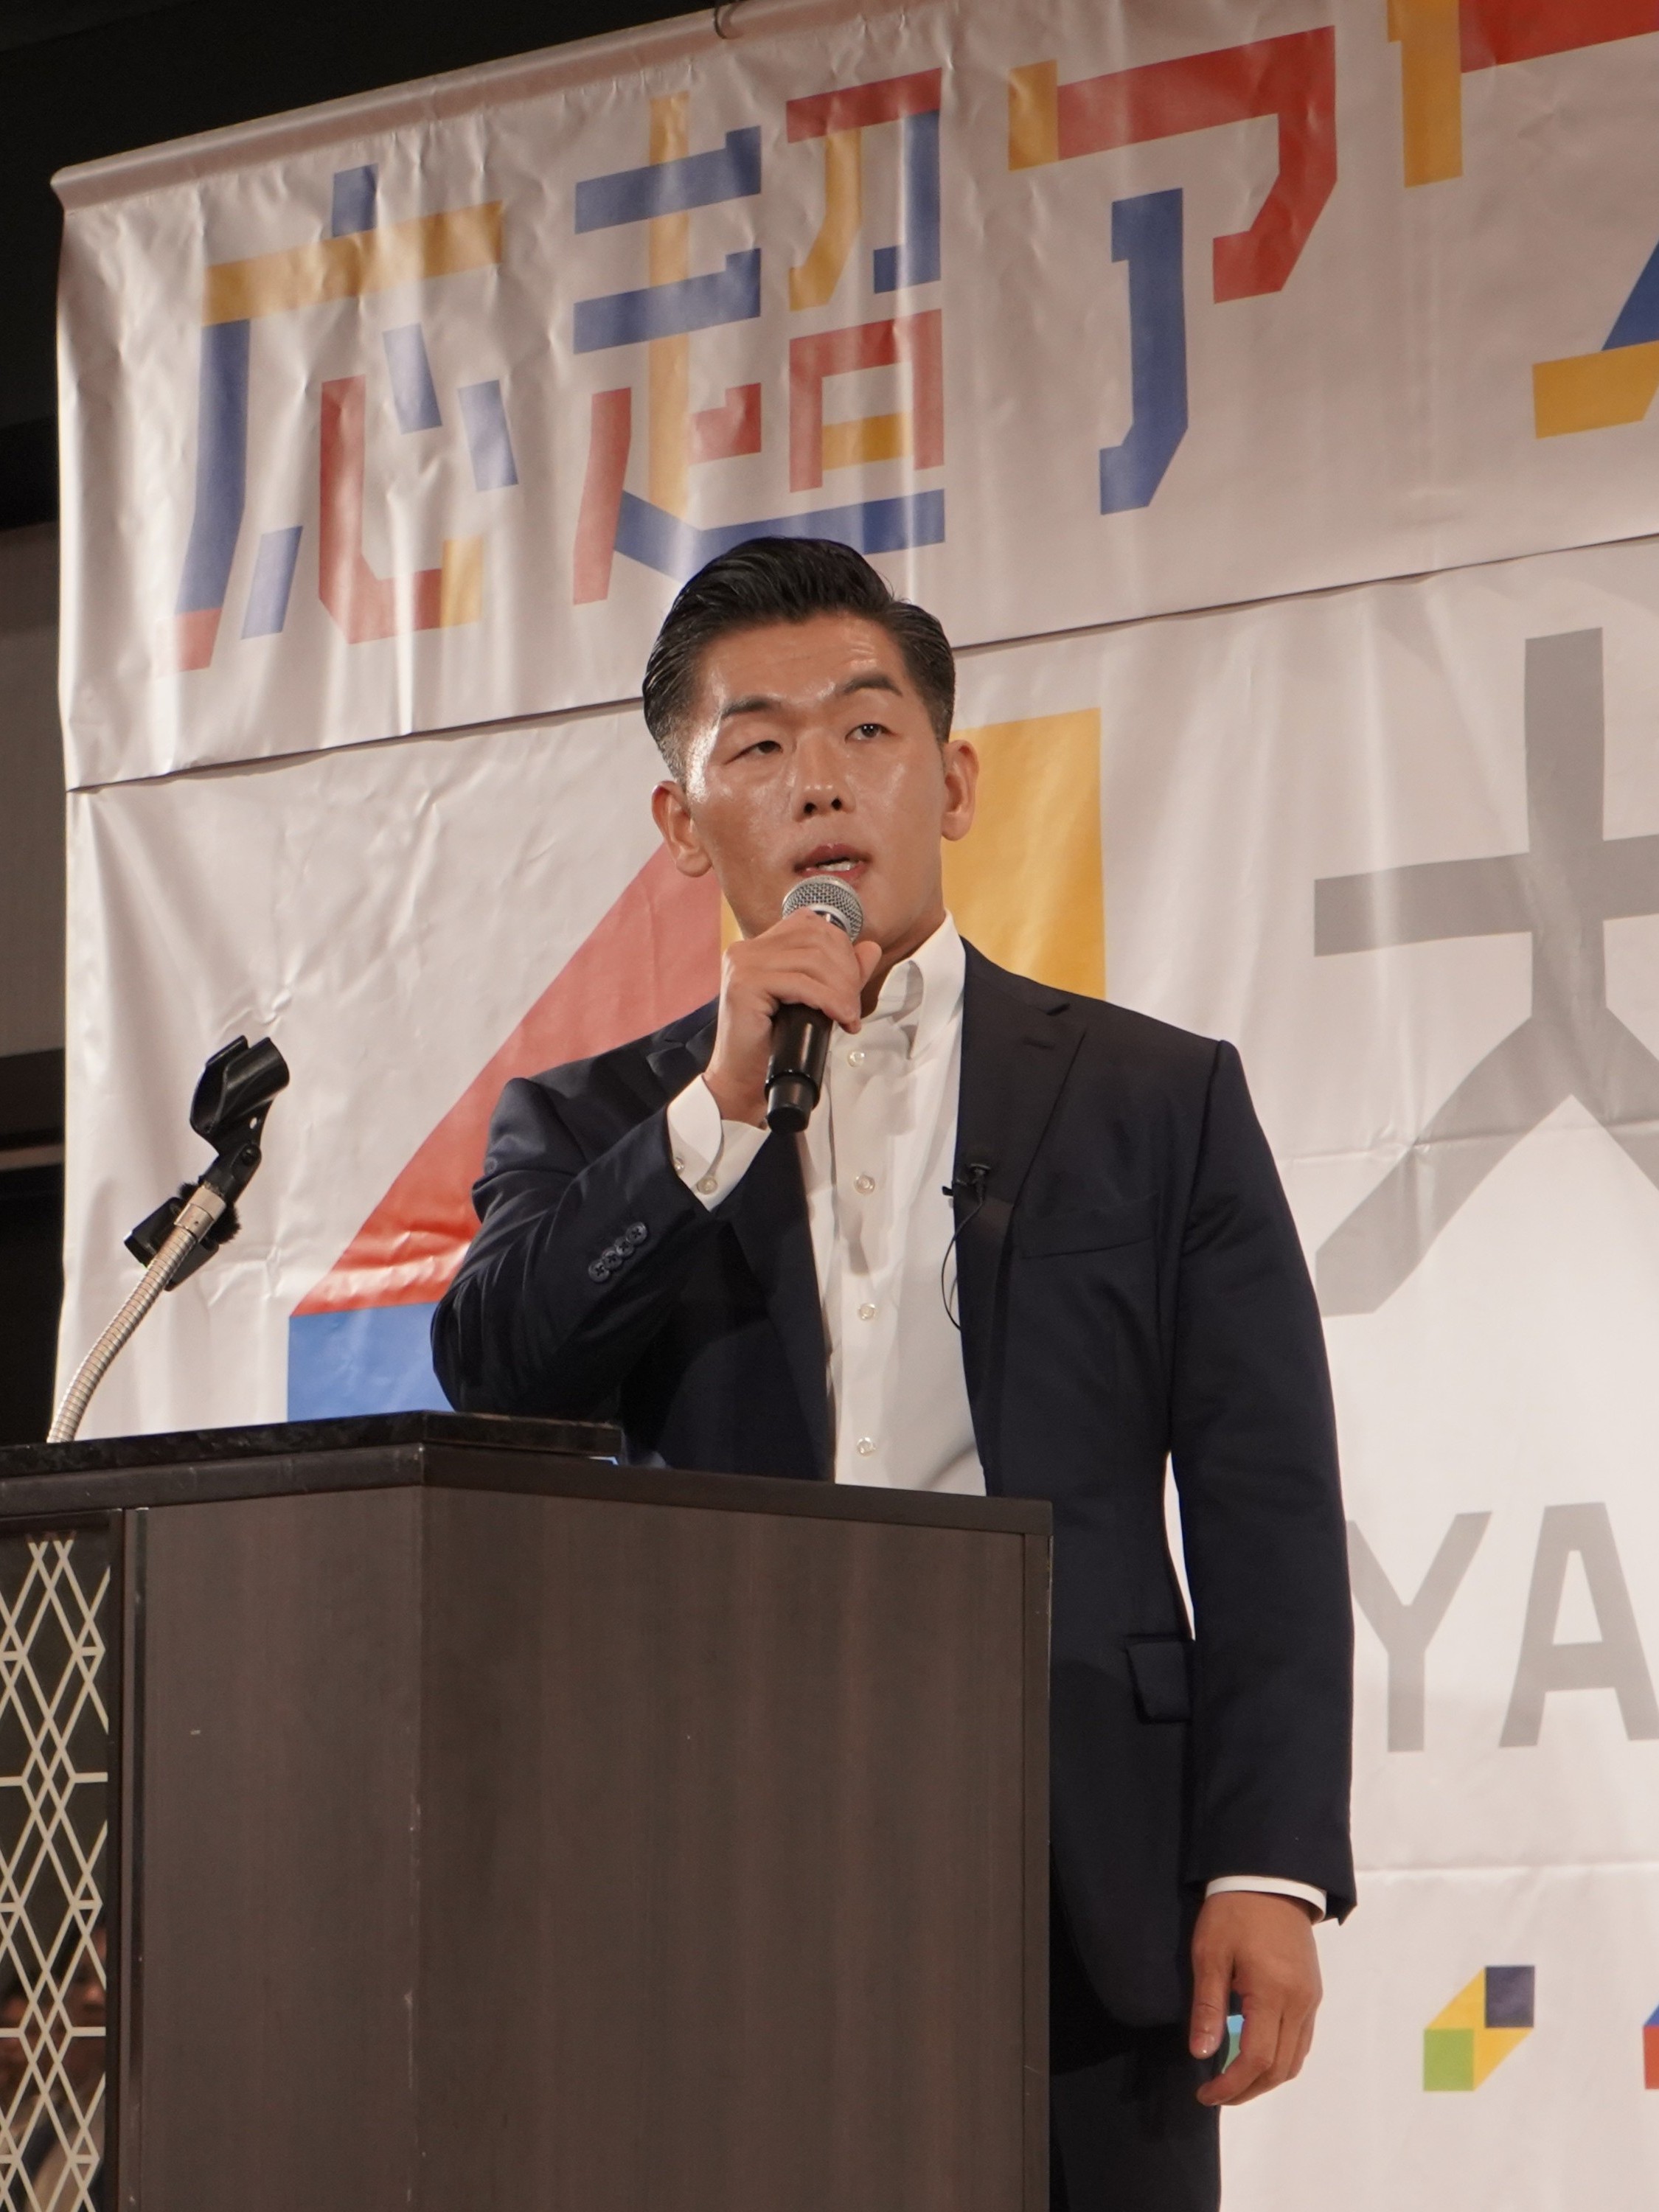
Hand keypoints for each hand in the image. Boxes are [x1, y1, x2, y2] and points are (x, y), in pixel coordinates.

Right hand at [704, 910, 881, 1125]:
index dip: (841, 949)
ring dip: (841, 989)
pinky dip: (829, 1000)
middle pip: (816, 939)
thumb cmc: (776, 1044)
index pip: (810, 924)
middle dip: (846, 971)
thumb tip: (872, 948)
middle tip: (853, 1006)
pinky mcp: (745, 984)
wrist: (744, 1081)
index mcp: (758, 946)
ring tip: (848, 1016)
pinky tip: (840, 1018)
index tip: (851, 986)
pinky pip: (801, 984)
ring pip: (812, 960)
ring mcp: (742, 964)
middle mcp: (746, 948)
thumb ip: (841, 972)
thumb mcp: (815, 1000)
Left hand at [1189, 1891, 1321, 2106]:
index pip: (1257, 2059)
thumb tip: (1201, 2054)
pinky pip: (1301, 2041)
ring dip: (1266, 2079)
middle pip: (1280, 2068)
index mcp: (1274, 1993)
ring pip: (1295, 2059)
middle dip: (1248, 2090)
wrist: (1270, 1878)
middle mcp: (1300, 2003)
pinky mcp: (1312, 1993)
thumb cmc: (1233, 1912)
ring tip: (1232, 2080)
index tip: (1205, 2094)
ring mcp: (1310, 1999)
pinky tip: (1255, 2054)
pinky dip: (1280, 2058)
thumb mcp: (1210, 1953)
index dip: (1231, 2085)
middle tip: (1216, 2093)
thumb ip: (1207, 2006)